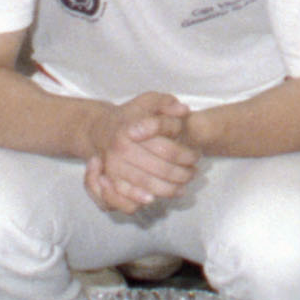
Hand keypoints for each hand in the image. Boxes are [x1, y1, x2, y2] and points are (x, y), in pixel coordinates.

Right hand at [81, 95, 203, 218]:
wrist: (101, 129)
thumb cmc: (131, 115)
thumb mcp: (149, 101)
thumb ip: (167, 103)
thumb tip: (183, 110)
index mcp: (131, 129)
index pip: (166, 148)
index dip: (186, 155)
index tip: (197, 155)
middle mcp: (121, 149)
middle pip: (160, 169)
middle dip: (182, 174)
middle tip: (194, 173)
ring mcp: (114, 165)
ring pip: (147, 183)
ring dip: (169, 189)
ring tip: (183, 186)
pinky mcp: (110, 179)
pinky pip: (127, 195)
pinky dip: (142, 199)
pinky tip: (156, 198)